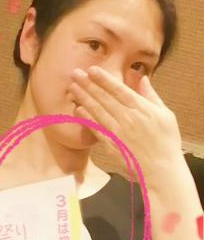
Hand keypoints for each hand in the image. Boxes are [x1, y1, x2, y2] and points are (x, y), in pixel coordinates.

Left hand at [68, 66, 182, 185]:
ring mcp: (118, 132)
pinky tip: (78, 110)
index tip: (91, 70)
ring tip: (72, 87)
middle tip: (75, 74)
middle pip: (104, 98)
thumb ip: (151, 96)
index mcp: (141, 108)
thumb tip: (142, 78)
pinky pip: (96, 129)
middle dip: (88, 84)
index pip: (118, 90)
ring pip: (97, 111)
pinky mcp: (111, 145)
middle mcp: (128, 118)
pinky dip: (87, 118)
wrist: (162, 170)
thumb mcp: (166, 115)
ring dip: (83, 98)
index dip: (103, 79)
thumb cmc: (166, 142)